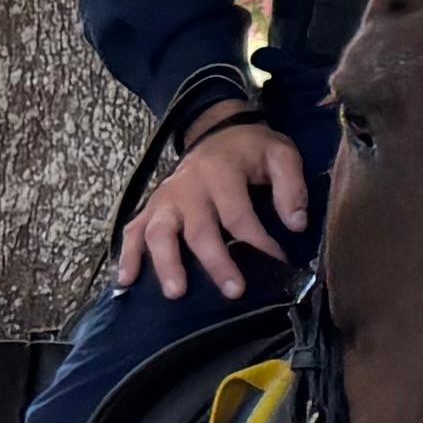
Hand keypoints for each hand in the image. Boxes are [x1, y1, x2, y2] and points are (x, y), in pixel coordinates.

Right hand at [115, 114, 308, 300]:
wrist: (218, 129)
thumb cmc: (252, 149)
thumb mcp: (280, 154)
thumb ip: (291, 187)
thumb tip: (297, 225)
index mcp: (220, 172)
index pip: (238, 214)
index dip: (258, 241)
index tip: (277, 263)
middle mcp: (187, 186)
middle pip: (198, 229)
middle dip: (216, 262)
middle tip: (234, 292)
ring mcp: (165, 198)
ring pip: (158, 232)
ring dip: (165, 263)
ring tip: (176, 293)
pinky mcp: (151, 207)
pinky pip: (132, 231)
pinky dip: (127, 255)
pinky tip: (125, 281)